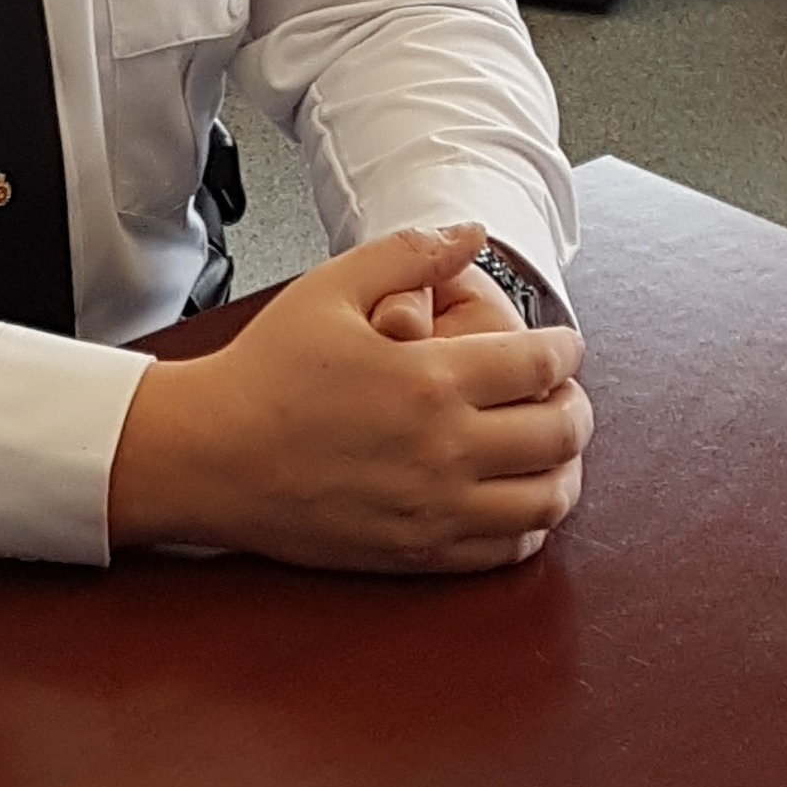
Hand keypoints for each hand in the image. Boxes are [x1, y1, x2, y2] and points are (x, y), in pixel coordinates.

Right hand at [107, 223, 588, 573]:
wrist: (211, 456)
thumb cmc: (266, 369)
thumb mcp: (331, 288)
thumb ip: (410, 252)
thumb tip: (473, 233)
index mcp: (429, 379)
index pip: (542, 366)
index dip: (567, 348)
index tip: (563, 343)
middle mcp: (444, 451)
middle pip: (560, 434)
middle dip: (576, 406)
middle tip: (564, 392)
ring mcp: (434, 511)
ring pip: (547, 501)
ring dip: (566, 469)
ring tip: (552, 448)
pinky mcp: (417, 554)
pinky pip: (507, 549)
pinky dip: (531, 523)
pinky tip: (516, 495)